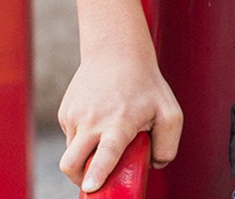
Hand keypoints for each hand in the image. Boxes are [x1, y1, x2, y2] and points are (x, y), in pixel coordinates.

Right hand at [58, 50, 182, 192]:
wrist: (117, 50)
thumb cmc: (146, 83)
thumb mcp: (168, 110)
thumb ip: (167, 143)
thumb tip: (154, 166)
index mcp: (119, 121)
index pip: (105, 152)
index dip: (96, 173)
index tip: (90, 186)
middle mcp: (93, 119)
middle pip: (71, 164)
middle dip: (79, 178)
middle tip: (94, 178)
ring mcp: (75, 115)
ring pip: (71, 152)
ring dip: (85, 153)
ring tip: (106, 133)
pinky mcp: (65, 112)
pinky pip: (70, 136)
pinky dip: (83, 137)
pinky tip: (99, 118)